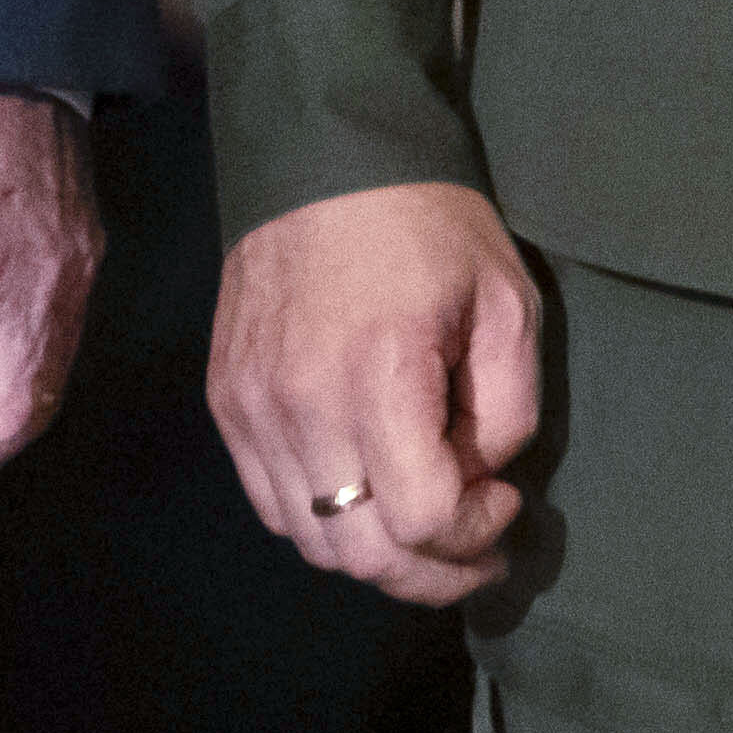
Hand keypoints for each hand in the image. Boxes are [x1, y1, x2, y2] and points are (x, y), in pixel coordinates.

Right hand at [208, 178, 540, 605]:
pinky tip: (365, 493)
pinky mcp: (225, 403)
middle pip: (359, 554)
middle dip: (430, 575)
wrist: (321, 156)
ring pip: (309, 541)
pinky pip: (270, 503)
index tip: (507, 499)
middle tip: (477, 556)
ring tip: (423, 531)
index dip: (475, 534)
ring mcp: (250, 409)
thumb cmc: (428, 224)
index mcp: (379, 374)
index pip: (421, 518)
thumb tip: (480, 478)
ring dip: (374, 556)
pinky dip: (322, 520)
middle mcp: (300, 406)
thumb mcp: (507, 301)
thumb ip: (507, 410)